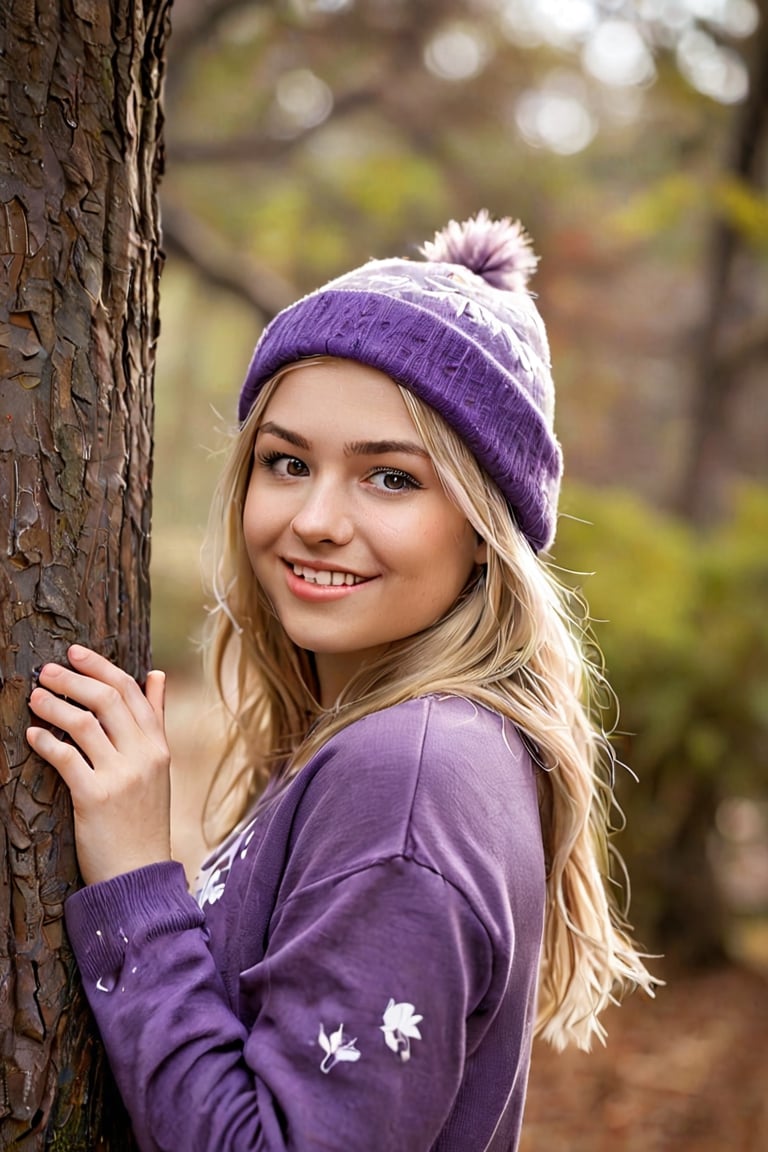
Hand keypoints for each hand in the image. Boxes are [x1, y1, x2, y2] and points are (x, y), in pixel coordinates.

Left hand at [27, 645, 171, 885]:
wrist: (140, 873)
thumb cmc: (144, 818)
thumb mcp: (158, 766)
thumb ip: (155, 720)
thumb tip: (157, 674)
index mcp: (158, 745)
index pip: (131, 690)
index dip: (101, 666)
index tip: (75, 652)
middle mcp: (143, 755)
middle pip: (107, 699)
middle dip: (73, 679)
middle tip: (46, 671)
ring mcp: (121, 776)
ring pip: (84, 724)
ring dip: (55, 705)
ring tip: (35, 698)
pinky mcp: (95, 798)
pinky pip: (66, 758)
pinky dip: (46, 742)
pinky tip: (33, 735)